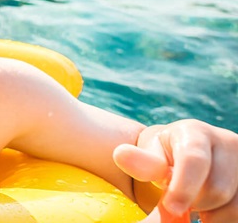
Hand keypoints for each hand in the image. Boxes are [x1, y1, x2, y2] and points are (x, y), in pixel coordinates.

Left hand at [114, 120, 237, 220]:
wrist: (187, 153)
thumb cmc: (165, 155)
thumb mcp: (151, 154)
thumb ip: (143, 161)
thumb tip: (121, 155)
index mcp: (196, 133)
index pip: (194, 159)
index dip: (183, 187)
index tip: (171, 208)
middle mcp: (228, 143)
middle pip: (216, 190)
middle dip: (193, 202)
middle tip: (177, 200)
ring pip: (233, 207)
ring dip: (210, 214)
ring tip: (195, 203)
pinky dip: (223, 218)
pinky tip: (211, 209)